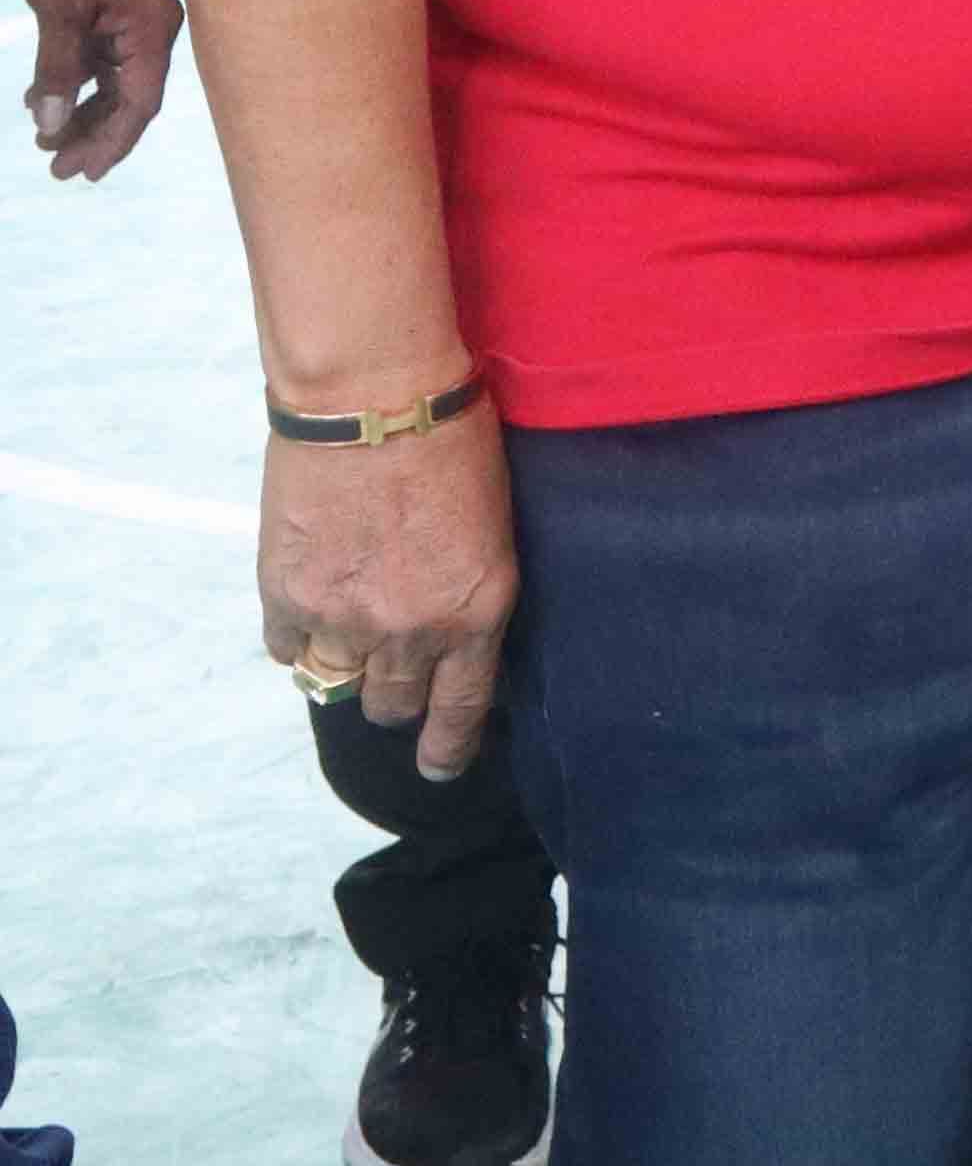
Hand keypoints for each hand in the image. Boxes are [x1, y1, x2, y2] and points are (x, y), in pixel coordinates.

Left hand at [23, 0, 179, 180]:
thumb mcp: (57, 11)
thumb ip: (57, 70)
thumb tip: (49, 126)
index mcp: (151, 29)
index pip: (140, 102)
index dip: (113, 141)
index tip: (84, 172)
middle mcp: (152, 30)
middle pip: (130, 98)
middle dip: (93, 135)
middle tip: (56, 169)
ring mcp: (134, 21)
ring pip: (114, 83)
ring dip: (81, 112)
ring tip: (44, 142)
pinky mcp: (116, 12)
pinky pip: (101, 60)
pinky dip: (75, 82)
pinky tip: (41, 99)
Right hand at [264, 410, 513, 784]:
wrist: (376, 398)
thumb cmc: (454, 441)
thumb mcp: (491, 528)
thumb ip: (469, 592)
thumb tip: (447, 636)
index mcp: (476, 612)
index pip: (461, 708)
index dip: (448, 746)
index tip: (439, 767)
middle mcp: (410, 629)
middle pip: (394, 703)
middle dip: (396, 694)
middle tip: (393, 668)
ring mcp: (342, 617)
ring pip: (336, 684)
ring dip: (345, 667)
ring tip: (349, 633)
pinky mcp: (285, 594)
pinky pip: (287, 649)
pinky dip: (299, 637)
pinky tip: (310, 607)